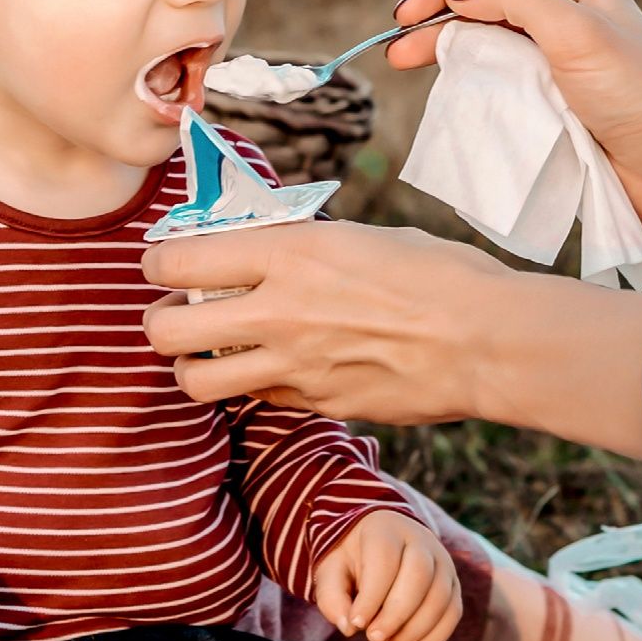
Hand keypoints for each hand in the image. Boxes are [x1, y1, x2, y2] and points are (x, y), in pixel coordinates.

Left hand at [142, 220, 641, 456]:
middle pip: (167, 329)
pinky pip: (257, 400)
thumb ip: (300, 246)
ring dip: (193, 366)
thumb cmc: (436, 273)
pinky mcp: (315, 404)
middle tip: (173, 314)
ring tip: (209, 354)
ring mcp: (293, 365)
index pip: (178, 261)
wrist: (485, 340)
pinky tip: (273, 371)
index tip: (162, 264)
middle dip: (158, 322)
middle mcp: (278, 310)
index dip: (157, 263)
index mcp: (288, 253)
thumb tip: (261, 249)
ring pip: (196, 380)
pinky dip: (252, 389)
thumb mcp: (359, 236)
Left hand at [313, 510, 461, 640]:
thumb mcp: (331, 572)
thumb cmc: (350, 561)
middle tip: (373, 639)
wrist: (378, 545)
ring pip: (440, 596)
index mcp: (386, 529)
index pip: (385, 560)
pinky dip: (433, 638)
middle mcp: (421, 539)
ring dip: (415, 630)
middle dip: (396, 615)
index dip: (372, 597)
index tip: (356, 625)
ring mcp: (443, 561)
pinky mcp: (453, 583)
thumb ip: (332, 597)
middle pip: (420, 575)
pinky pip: (453, 612)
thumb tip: (348, 627)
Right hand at [390, 0, 641, 245]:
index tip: (404, 15)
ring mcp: (559, 59)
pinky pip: (500, 85)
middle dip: (437, 21)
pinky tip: (450, 93)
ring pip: (487, 45)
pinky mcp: (554, 101)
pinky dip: (470, 85)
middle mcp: (567, 13)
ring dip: (449, 52)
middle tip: (395, 48)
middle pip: (484, 6)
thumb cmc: (638, 96)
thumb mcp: (576, 33)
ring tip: (410, 66)